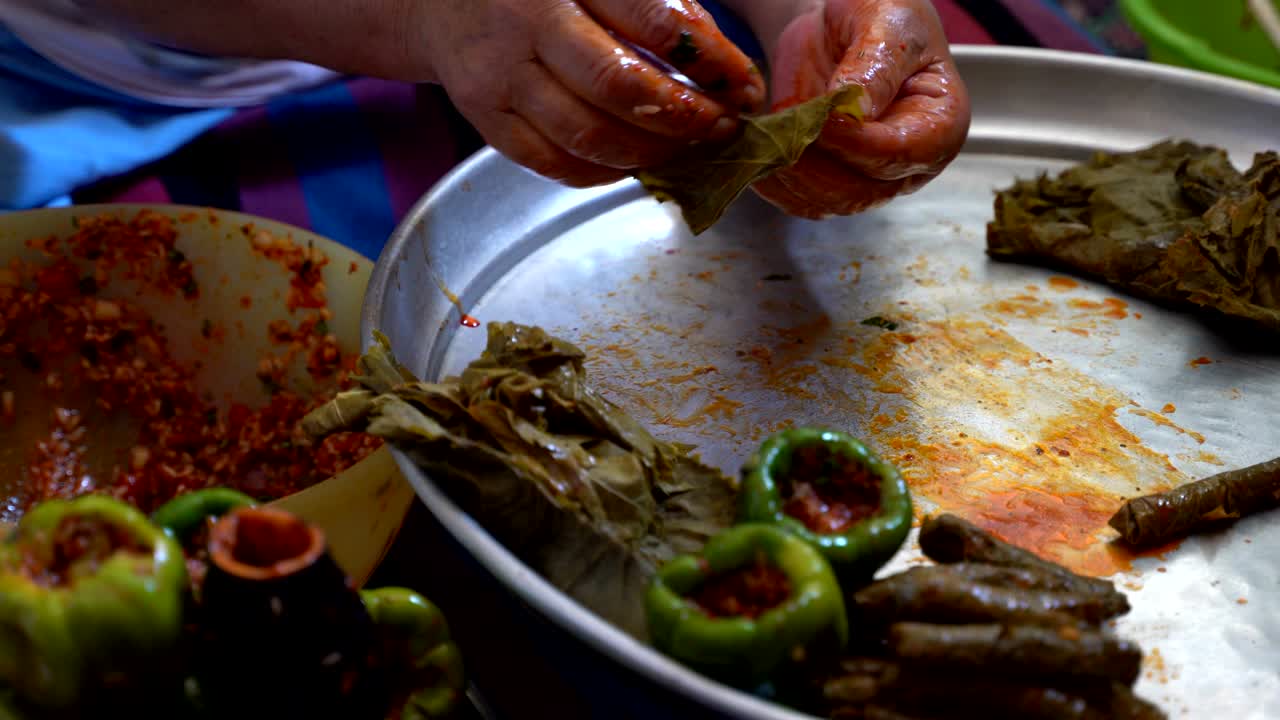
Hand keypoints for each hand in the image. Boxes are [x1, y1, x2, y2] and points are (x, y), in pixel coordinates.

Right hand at [424, 0, 765, 186]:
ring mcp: (501, 76)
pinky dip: (604, 172)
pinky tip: (635, 162)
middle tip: (721, 127)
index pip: (653, 22)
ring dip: (652, 152)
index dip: (710, 62)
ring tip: (687, 149)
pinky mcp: (486, 118)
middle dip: (685, 116)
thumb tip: (723, 66)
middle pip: (619, 86)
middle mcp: (528, 23)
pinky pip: (553, 164)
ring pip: (587, 136)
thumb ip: (659, 5)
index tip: (744, 84)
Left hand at [744, 0, 969, 217]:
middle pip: (862, 190)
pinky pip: (801, 200)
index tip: (825, 120)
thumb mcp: (886, 23)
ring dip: (790, 175)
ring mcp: (867, 178)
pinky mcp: (830, 181)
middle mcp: (907, 162)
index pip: (903, 154)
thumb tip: (856, 113)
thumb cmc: (879, 15)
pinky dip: (775, 184)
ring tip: (767, 136)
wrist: (841, 23)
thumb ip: (875, 67)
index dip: (860, 143)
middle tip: (785, 127)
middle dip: (817, 164)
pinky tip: (758, 153)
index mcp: (939, 124)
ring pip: (827, 202)